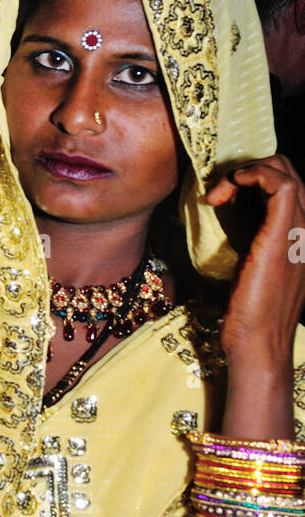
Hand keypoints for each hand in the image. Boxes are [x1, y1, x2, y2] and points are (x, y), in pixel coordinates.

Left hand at [205, 155, 304, 366]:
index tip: (221, 197)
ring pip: (286, 172)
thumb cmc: (249, 318)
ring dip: (247, 171)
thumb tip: (223, 219)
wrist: (259, 346)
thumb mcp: (248, 269)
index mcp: (296, 237)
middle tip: (220, 192)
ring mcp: (298, 232)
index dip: (254, 179)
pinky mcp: (283, 236)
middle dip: (250, 170)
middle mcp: (304, 230)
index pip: (285, 188)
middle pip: (288, 173)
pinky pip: (280, 184)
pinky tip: (224, 192)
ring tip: (220, 192)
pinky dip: (250, 175)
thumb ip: (248, 243)